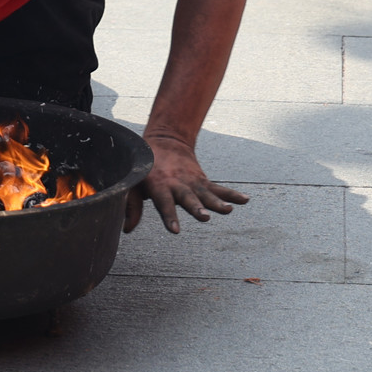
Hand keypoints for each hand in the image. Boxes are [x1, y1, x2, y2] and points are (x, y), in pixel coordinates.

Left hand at [124, 134, 247, 234]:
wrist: (165, 142)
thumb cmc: (145, 168)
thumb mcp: (134, 184)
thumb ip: (132, 206)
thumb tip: (126, 229)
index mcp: (160, 185)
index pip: (164, 203)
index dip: (169, 216)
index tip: (175, 230)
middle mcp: (178, 184)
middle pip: (188, 198)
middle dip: (196, 208)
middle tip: (204, 217)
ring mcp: (193, 182)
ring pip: (206, 193)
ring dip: (217, 202)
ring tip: (228, 210)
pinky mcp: (203, 180)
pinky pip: (219, 188)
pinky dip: (232, 194)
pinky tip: (245, 200)